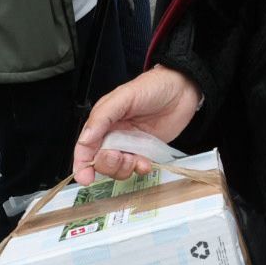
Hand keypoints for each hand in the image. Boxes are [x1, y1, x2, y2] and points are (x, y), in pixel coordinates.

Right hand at [73, 66, 201, 184]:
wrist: (183, 89)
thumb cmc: (154, 86)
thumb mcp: (125, 96)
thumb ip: (103, 116)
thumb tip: (85, 139)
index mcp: (103, 120)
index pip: (86, 146)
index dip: (82, 163)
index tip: (85, 178)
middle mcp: (114, 134)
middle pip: (100, 160)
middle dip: (108, 165)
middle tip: (121, 157)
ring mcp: (130, 144)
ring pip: (117, 168)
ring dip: (124, 169)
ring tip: (136, 160)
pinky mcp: (145, 150)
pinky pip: (137, 168)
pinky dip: (140, 170)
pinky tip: (147, 163)